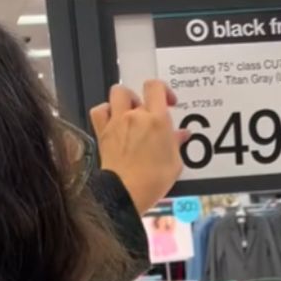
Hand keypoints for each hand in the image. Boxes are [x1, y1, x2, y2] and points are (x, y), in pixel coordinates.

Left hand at [91, 80, 188, 213]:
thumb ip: (176, 143)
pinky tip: (112, 119)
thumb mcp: (174, 163)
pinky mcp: (103, 133)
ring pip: (117, 94)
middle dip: (143, 98)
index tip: (168, 102)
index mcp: (156, 120)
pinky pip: (99, 111)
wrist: (126, 192)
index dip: (163, 90)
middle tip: (149, 112)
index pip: (156, 87)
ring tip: (130, 111)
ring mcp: (117, 123)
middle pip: (136, 91)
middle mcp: (135, 116)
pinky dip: (105, 110)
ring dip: (124, 99)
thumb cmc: (152, 180)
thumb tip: (181, 135)